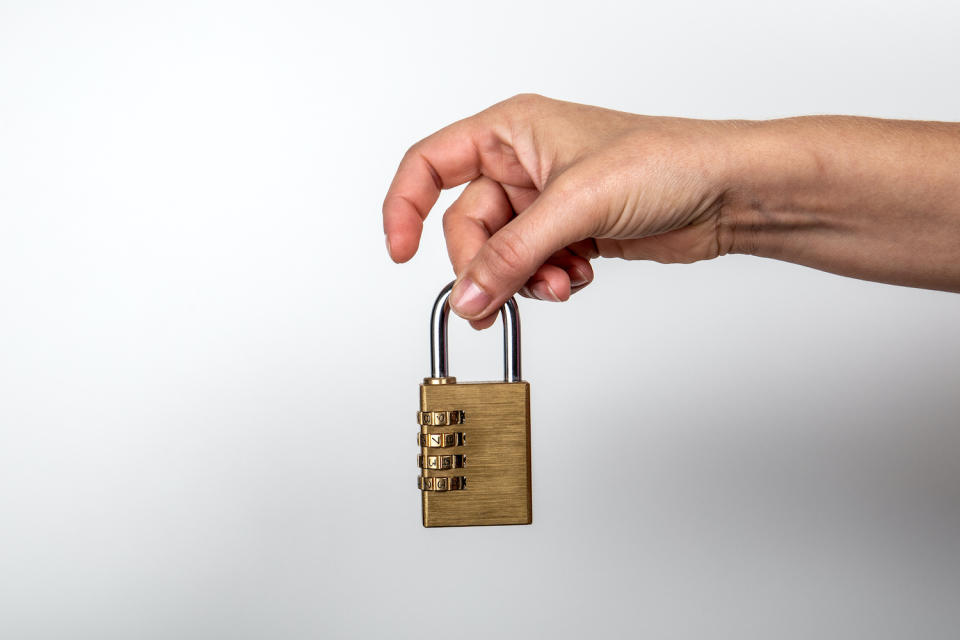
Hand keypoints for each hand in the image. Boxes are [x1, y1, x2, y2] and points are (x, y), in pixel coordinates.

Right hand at [382, 94, 739, 327]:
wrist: (726, 192)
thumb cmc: (667, 160)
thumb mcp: (576, 204)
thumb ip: (512, 254)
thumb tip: (467, 293)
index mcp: (511, 131)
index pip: (431, 164)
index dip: (406, 207)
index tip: (402, 252)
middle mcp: (523, 165)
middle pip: (467, 226)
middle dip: (485, 265)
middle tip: (499, 296)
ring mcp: (547, 203)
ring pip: (502, 254)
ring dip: (523, 279)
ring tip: (558, 282)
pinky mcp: (571, 234)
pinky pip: (533, 268)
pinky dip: (549, 281)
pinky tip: (579, 275)